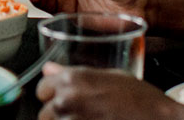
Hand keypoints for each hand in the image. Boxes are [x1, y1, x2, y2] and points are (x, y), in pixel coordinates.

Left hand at [37, 64, 182, 119]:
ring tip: (90, 119)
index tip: (62, 97)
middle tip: (81, 113)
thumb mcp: (111, 75)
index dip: (52, 94)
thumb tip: (49, 69)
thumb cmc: (142, 99)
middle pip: (44, 112)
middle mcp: (68, 101)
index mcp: (73, 80)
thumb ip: (75, 73)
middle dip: (58, 114)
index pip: (41, 89)